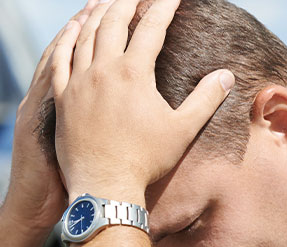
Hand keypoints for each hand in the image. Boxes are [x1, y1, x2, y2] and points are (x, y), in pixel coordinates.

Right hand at [2, 0, 101, 234]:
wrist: (33, 208)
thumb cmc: (57, 185)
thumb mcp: (70, 147)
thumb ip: (88, 123)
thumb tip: (119, 109)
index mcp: (54, 102)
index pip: (75, 57)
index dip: (89, 33)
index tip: (108, 9)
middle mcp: (45, 98)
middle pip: (70, 48)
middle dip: (90, 20)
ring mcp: (38, 106)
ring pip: (57, 57)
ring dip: (76, 29)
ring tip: (94, 5)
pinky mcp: (37, 119)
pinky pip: (48, 79)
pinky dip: (59, 56)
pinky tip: (72, 37)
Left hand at [50, 0, 233, 204]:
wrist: (104, 187)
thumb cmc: (145, 161)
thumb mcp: (182, 130)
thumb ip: (206, 99)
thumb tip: (227, 75)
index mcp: (133, 73)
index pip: (151, 26)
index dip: (164, 6)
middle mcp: (102, 71)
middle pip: (113, 21)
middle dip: (127, 2)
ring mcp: (78, 84)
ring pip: (85, 36)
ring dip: (97, 13)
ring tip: (107, 2)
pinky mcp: (61, 99)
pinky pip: (60, 60)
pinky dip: (67, 39)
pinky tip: (73, 29)